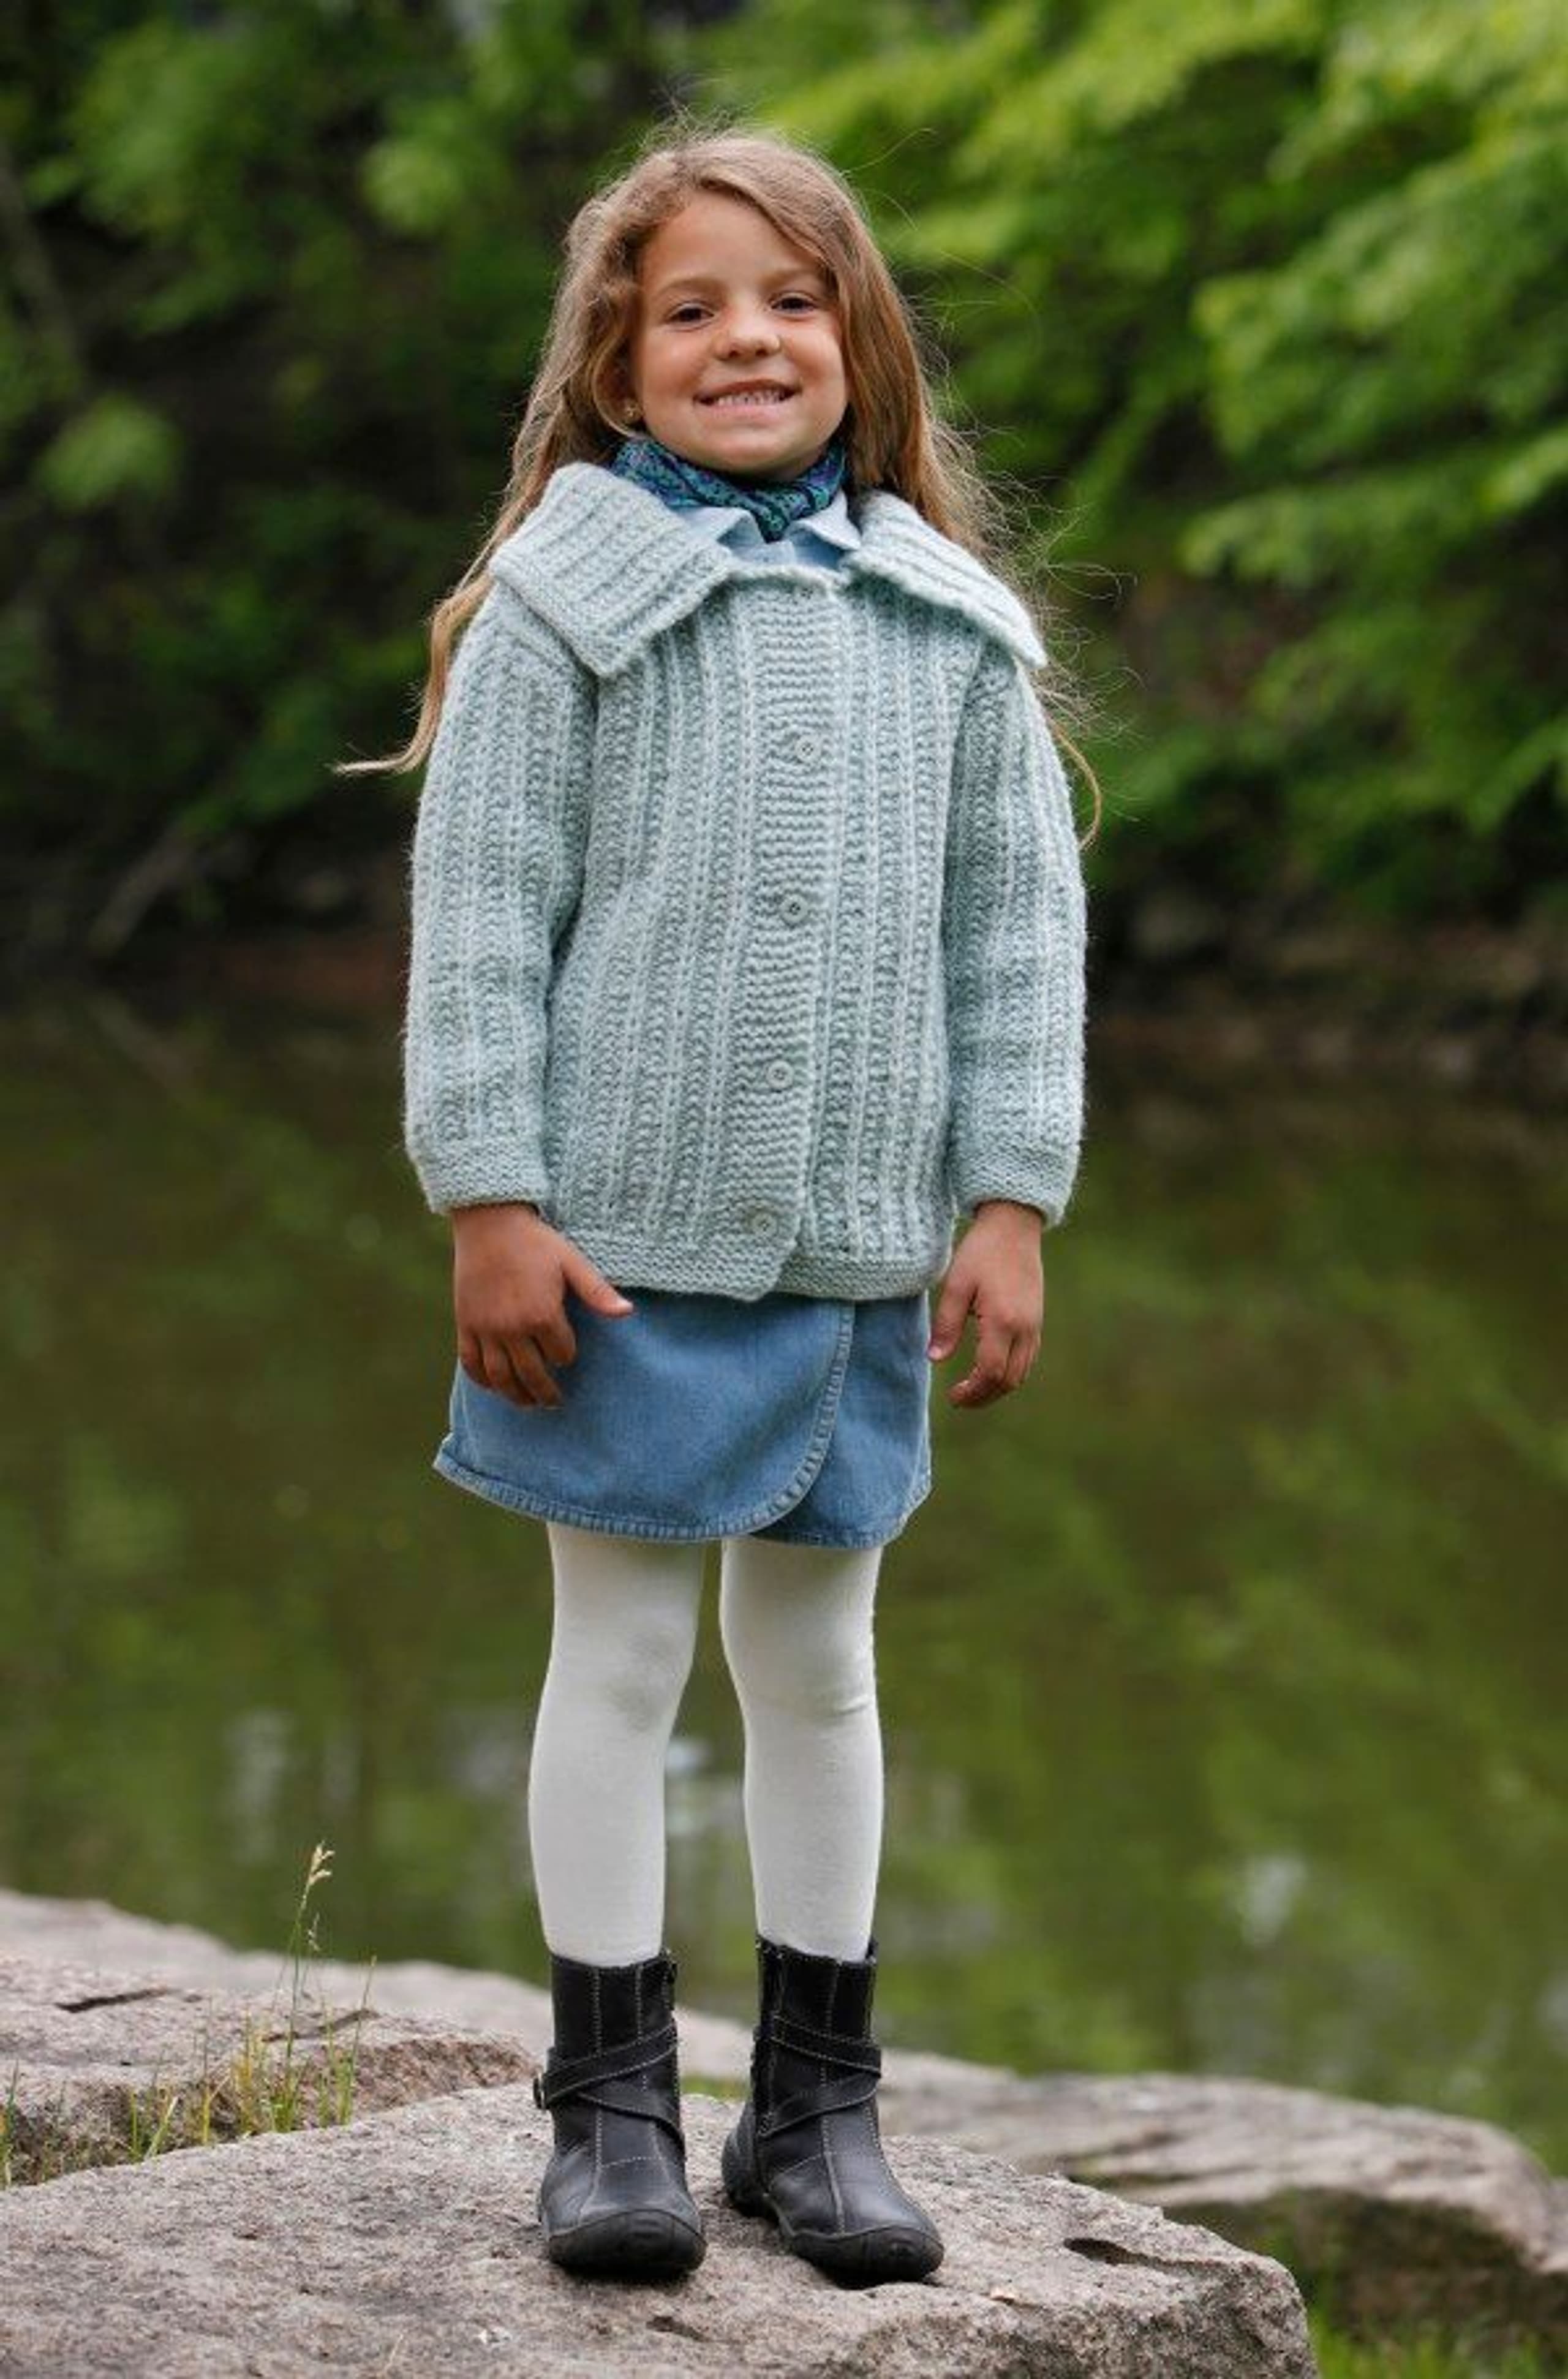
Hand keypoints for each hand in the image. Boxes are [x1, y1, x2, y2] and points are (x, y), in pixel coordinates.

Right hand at [450, 1203, 634, 1407]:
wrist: (489, 1222)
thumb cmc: (536, 1242)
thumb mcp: (572, 1262)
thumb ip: (597, 1292)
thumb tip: (628, 1313)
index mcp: (542, 1314)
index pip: (561, 1354)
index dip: (566, 1355)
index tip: (566, 1353)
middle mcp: (512, 1328)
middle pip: (532, 1375)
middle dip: (545, 1393)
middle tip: (554, 1403)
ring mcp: (486, 1329)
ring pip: (500, 1377)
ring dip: (515, 1396)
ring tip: (527, 1403)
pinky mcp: (465, 1324)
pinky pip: (471, 1363)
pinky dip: (482, 1379)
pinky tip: (493, 1385)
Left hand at [927, 1200, 1044, 1408]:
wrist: (1014, 1225)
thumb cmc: (981, 1251)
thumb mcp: (955, 1284)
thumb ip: (946, 1324)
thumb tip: (935, 1359)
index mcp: (1003, 1320)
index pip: (991, 1372)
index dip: (972, 1392)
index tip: (953, 1396)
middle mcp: (1025, 1327)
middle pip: (1010, 1380)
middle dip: (985, 1396)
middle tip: (960, 1398)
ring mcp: (1035, 1324)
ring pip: (1022, 1372)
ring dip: (998, 1387)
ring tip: (973, 1388)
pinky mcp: (1037, 1319)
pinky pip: (1028, 1357)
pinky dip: (1010, 1371)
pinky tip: (990, 1367)